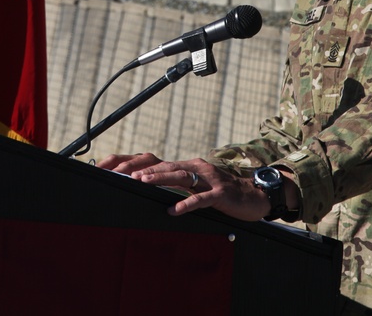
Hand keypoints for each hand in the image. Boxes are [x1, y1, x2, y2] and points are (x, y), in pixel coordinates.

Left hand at [97, 153, 270, 220]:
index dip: (138, 164)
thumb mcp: (199, 185)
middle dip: (143, 169)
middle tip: (123, 173)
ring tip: (142, 182)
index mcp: (189, 166)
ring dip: (160, 179)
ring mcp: (209, 180)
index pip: (158, 162)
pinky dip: (186, 203)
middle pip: (166, 165)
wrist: (255, 195)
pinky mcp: (220, 194)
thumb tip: (154, 188)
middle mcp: (197, 168)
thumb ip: (179, 184)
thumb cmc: (224, 192)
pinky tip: (173, 210)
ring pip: (181, 176)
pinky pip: (201, 199)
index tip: (116, 168)